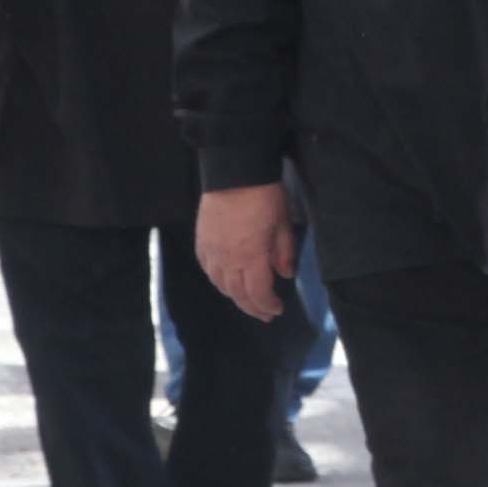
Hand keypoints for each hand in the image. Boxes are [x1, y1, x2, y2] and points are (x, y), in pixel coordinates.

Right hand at [196, 182, 299, 322]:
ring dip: (235, 296)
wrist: (235, 171)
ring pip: (220, 284)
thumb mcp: (282, 224)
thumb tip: (286, 274)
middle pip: (238, 294)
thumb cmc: (264, 195)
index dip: (268, 305)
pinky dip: (218, 280)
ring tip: (247, 300)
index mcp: (251, 257)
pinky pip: (208, 269)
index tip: (277, 309)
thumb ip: (284, 252)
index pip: (258, 293)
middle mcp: (227, 259)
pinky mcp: (202, 241)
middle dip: (253, 307)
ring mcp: (211, 250)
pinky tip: (227, 280)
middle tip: (265, 314)